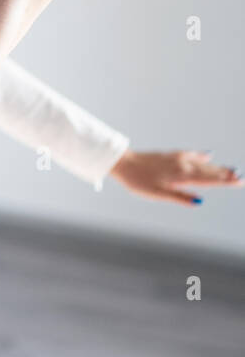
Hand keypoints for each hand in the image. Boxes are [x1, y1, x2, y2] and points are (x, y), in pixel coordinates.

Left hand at [109, 149, 241, 205]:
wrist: (123, 163)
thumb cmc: (138, 181)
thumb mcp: (157, 194)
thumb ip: (179, 197)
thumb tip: (200, 202)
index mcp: (180, 176)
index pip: (207, 180)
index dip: (224, 181)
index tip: (239, 181)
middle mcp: (181, 166)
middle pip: (207, 171)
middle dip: (225, 174)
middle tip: (242, 177)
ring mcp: (176, 158)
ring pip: (201, 163)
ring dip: (216, 166)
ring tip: (232, 169)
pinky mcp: (170, 155)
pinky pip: (189, 154)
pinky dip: (200, 155)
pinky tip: (209, 154)